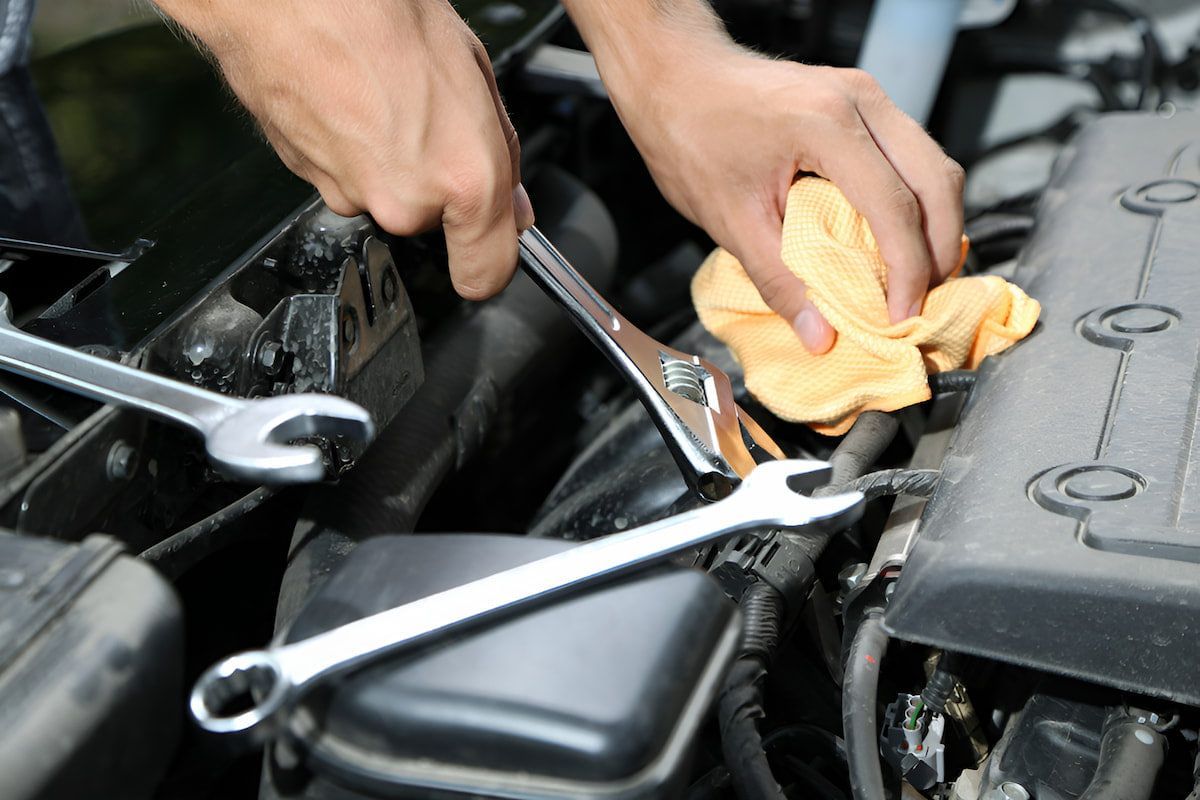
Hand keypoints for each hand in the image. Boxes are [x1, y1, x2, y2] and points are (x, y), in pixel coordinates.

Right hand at [153, 0, 533, 299]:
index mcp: (463, 180)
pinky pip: (349, 178)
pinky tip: (355, 100)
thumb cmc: (377, 12)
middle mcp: (406, 202)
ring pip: (388, 198)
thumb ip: (502, 153)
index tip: (491, 253)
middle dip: (438, 183)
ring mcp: (352, 195)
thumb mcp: (475, 72)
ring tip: (388, 97)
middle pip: (433, 222)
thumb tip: (511, 202)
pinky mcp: (310, 182)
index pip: (486, 274)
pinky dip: (354, 149)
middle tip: (433, 119)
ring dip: (393, 161)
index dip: (491, 262)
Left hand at [601, 31, 964, 352]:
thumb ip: (779, 281)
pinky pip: (912, 154)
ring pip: (933, 164)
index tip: (902, 316)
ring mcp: (865, 95)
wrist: (676, 78)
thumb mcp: (731, 221)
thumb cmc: (692, 135)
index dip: (908, 270)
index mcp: (825, 124)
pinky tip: (898, 239)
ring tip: (914, 278)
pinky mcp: (862, 101)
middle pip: (936, 180)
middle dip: (939, 249)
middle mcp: (858, 100)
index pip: (894, 206)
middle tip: (921, 302)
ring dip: (935, 224)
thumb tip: (820, 335)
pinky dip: (917, 200)